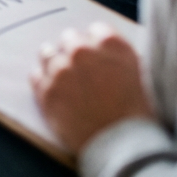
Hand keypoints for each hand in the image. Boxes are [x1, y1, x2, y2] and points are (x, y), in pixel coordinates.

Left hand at [30, 23, 155, 152]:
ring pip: (47, 53)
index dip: (96, 44)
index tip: (98, 56)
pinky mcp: (45, 90)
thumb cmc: (139, 113)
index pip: (95, 29)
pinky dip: (44, 81)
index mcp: (110, 43)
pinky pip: (36, 74)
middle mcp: (82, 51)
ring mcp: (60, 70)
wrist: (124, 146)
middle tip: (82, 69)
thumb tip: (103, 48)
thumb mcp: (141, 74)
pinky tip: (57, 92)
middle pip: (69, 38)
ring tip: (66, 80)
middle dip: (75, 51)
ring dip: (55, 63)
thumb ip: (119, 55)